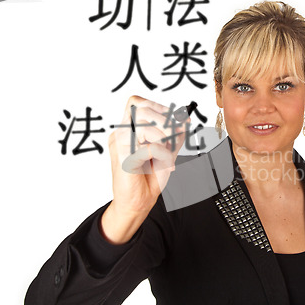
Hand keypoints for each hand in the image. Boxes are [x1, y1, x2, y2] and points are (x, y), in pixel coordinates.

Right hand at [101, 96, 186, 243]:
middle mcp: (120, 134)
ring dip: (164, 135)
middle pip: (140, 108)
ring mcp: (119, 145)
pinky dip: (162, 154)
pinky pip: (148, 146)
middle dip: (165, 120)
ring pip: (142, 123)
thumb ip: (175, 134)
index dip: (157, 106)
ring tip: (168, 151)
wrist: (140, 202)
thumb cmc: (150, 177)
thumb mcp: (167, 150)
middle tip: (175, 136)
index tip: (175, 120)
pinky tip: (165, 164)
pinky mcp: (123, 158)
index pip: (136, 101)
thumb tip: (185, 117)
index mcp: (127, 130)